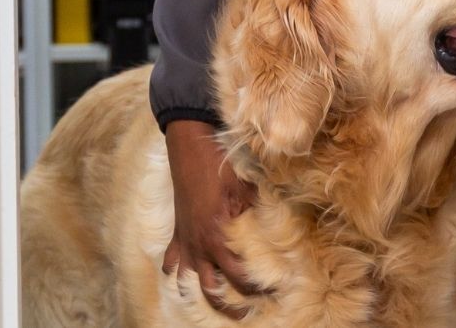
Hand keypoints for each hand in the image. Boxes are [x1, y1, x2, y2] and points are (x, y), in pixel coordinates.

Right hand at [162, 120, 261, 318]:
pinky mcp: (176, 235)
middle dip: (231, 307)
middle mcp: (198, 246)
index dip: (260, 288)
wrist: (189, 145)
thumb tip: (282, 230)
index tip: (279, 292)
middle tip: (250, 315)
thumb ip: (261, 213)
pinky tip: (190, 282)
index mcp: (218, 237)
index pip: (241, 277)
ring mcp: (184, 242)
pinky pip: (173, 265)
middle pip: (212, 291)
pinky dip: (180, 276)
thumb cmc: (220, 165)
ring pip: (189, 284)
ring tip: (223, 309)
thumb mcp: (247, 189)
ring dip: (204, 298)